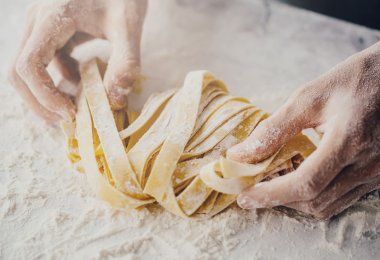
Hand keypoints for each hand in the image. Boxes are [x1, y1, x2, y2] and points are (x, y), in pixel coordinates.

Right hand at [9, 0, 146, 121]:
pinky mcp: (51, 31)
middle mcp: (38, 22)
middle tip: (67, 120)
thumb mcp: (129, 26)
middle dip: (39, 102)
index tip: (72, 113)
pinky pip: (43, 62)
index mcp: (52, 18)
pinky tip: (80, 83)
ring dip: (46, 93)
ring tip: (74, 108)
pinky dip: (57, 79)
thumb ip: (126, 62)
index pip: (29, 65)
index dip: (45, 96)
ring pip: (28, 69)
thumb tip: (115, 100)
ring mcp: (42, 26)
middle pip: (19, 71)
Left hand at [227, 42, 379, 218]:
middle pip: (314, 201)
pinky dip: (313, 195)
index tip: (244, 197)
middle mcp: (368, 165)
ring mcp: (376, 174)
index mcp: (349, 140)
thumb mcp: (308, 98)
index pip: (305, 183)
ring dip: (294, 200)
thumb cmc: (352, 81)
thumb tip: (239, 154)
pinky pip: (340, 199)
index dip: (271, 194)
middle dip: (278, 199)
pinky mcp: (377, 176)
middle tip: (253, 187)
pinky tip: (298, 176)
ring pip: (327, 206)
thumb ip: (272, 129)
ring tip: (273, 180)